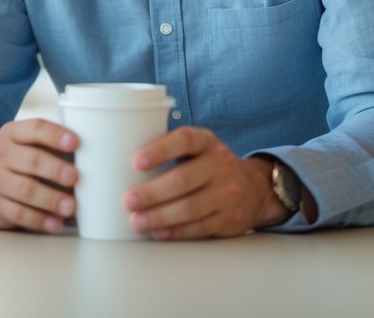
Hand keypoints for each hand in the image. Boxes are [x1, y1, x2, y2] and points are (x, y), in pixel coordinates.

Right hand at [0, 118, 78, 233]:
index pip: (34, 129)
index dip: (54, 135)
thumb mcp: (24, 146)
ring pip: (24, 189)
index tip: (75, 143)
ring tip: (70, 206)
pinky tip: (55, 223)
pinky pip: (18, 213)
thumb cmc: (16, 163)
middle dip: (54, 169)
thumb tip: (95, 156)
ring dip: (50, 198)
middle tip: (75, 178)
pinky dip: (39, 220)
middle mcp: (0, 154)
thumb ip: (50, 146)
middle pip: (30, 160)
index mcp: (12, 134)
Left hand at [123, 126, 288, 239]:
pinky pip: (199, 227)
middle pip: (183, 180)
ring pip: (191, 208)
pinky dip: (176, 232)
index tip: (135, 161)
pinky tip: (158, 232)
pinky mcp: (229, 219)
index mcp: (207, 142)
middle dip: (152, 193)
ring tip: (136, 221)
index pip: (184, 140)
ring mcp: (227, 194)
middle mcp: (220, 165)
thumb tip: (119, 160)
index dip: (160, 150)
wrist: (254, 188)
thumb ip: (169, 149)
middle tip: (128, 201)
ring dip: (160, 217)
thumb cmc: (209, 165)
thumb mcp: (197, 148)